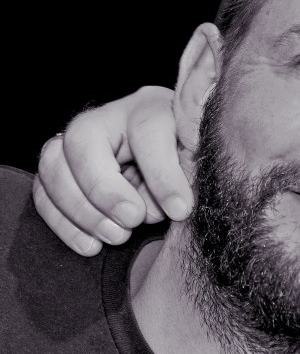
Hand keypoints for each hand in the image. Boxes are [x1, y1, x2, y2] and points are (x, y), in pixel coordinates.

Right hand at [33, 86, 193, 255]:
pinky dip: (62, 223)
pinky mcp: (59, 169)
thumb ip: (191, 177)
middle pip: (83, 139)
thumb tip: (172, 207)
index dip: (162, 173)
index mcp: (152, 108)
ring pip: (53, 164)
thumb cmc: (192, 166)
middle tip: (132, 221)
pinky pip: (43, 193)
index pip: (147, 129)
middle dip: (105, 188)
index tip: (179, 210)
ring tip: (115, 237)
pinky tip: (90, 245)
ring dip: (79, 208)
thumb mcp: (201, 166)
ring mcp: (76, 142)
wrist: (178, 169)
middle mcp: (109, 117)